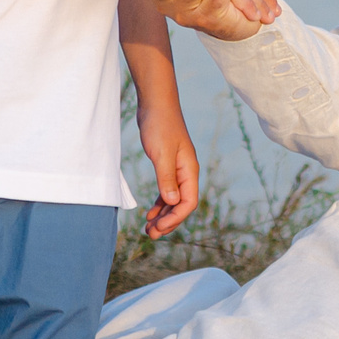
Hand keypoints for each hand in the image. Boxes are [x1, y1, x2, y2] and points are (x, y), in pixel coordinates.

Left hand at [139, 97, 201, 237]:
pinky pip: (166, 191)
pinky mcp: (167, 166)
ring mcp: (177, 170)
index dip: (175, 218)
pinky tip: (150, 212)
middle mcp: (186, 173)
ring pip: (173, 200)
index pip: (188, 202)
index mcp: (189, 170)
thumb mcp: (161, 153)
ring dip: (162, 215)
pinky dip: (159, 203)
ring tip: (148, 229)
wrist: (156, 104)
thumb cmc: (160, 125)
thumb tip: (172, 202)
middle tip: (150, 235)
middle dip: (168, 221)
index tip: (158, 228)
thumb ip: (166, 178)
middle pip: (181, 205)